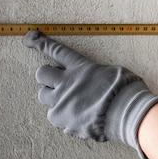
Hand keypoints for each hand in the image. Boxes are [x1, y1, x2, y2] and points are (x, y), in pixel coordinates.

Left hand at [23, 30, 157, 158]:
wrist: (127, 114)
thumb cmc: (126, 90)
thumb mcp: (114, 72)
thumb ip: (96, 72)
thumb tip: (94, 76)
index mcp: (81, 68)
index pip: (57, 51)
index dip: (42, 43)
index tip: (30, 37)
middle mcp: (67, 84)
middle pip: (42, 74)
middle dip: (47, 76)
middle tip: (58, 81)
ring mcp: (63, 103)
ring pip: (44, 96)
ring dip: (54, 96)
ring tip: (70, 101)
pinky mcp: (63, 121)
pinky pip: (56, 117)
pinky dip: (64, 116)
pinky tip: (77, 117)